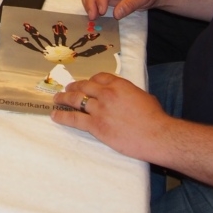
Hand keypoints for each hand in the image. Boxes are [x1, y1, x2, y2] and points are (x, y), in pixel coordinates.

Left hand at [52, 72, 169, 159]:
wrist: (157, 135)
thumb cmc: (155, 118)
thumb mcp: (143, 96)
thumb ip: (129, 93)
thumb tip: (125, 96)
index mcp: (119, 84)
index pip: (98, 78)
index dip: (90, 80)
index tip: (86, 84)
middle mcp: (106, 93)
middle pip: (84, 86)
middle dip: (73, 87)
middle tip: (67, 89)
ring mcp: (100, 109)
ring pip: (75, 100)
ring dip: (63, 98)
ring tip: (57, 99)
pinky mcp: (96, 125)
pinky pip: (74, 119)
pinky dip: (63, 116)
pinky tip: (55, 115)